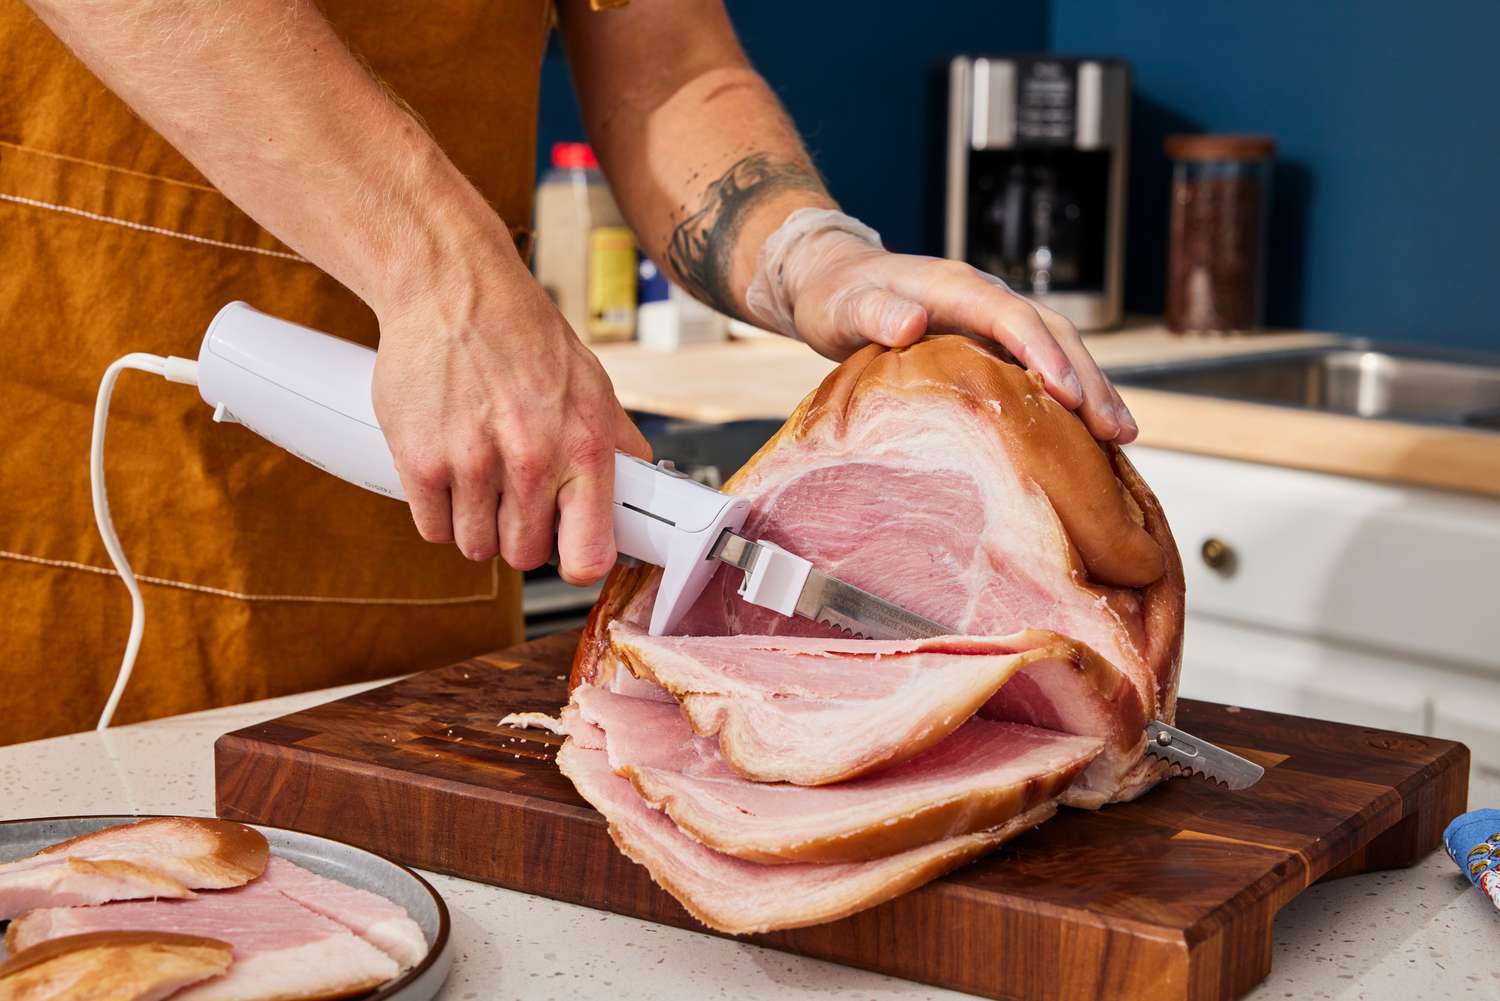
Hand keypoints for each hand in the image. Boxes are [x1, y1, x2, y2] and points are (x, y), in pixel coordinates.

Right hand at [371, 246, 649, 583]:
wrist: (453, 287)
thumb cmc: (523, 333)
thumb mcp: (591, 384)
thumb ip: (616, 443)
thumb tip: (641, 487)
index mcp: (583, 447)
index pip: (588, 554)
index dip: (577, 562)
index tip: (569, 553)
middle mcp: (530, 460)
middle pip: (524, 555)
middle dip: (521, 535)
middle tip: (515, 500)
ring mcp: (472, 464)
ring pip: (475, 546)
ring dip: (478, 524)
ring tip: (482, 479)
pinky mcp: (420, 462)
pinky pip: (432, 528)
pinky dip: (440, 512)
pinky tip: (450, 476)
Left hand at [754, 221, 1136, 443]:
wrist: (832, 280)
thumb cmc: (836, 295)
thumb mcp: (843, 305)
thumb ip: (874, 312)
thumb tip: (911, 322)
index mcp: (955, 287)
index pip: (1011, 317)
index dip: (1043, 353)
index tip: (1069, 394)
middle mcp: (984, 298)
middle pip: (1051, 333)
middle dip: (1088, 379)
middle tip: (1115, 429)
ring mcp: (991, 320)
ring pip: (1056, 349)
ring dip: (1091, 389)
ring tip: (1121, 437)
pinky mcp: (989, 342)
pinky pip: (1038, 365)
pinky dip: (1067, 397)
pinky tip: (1087, 435)